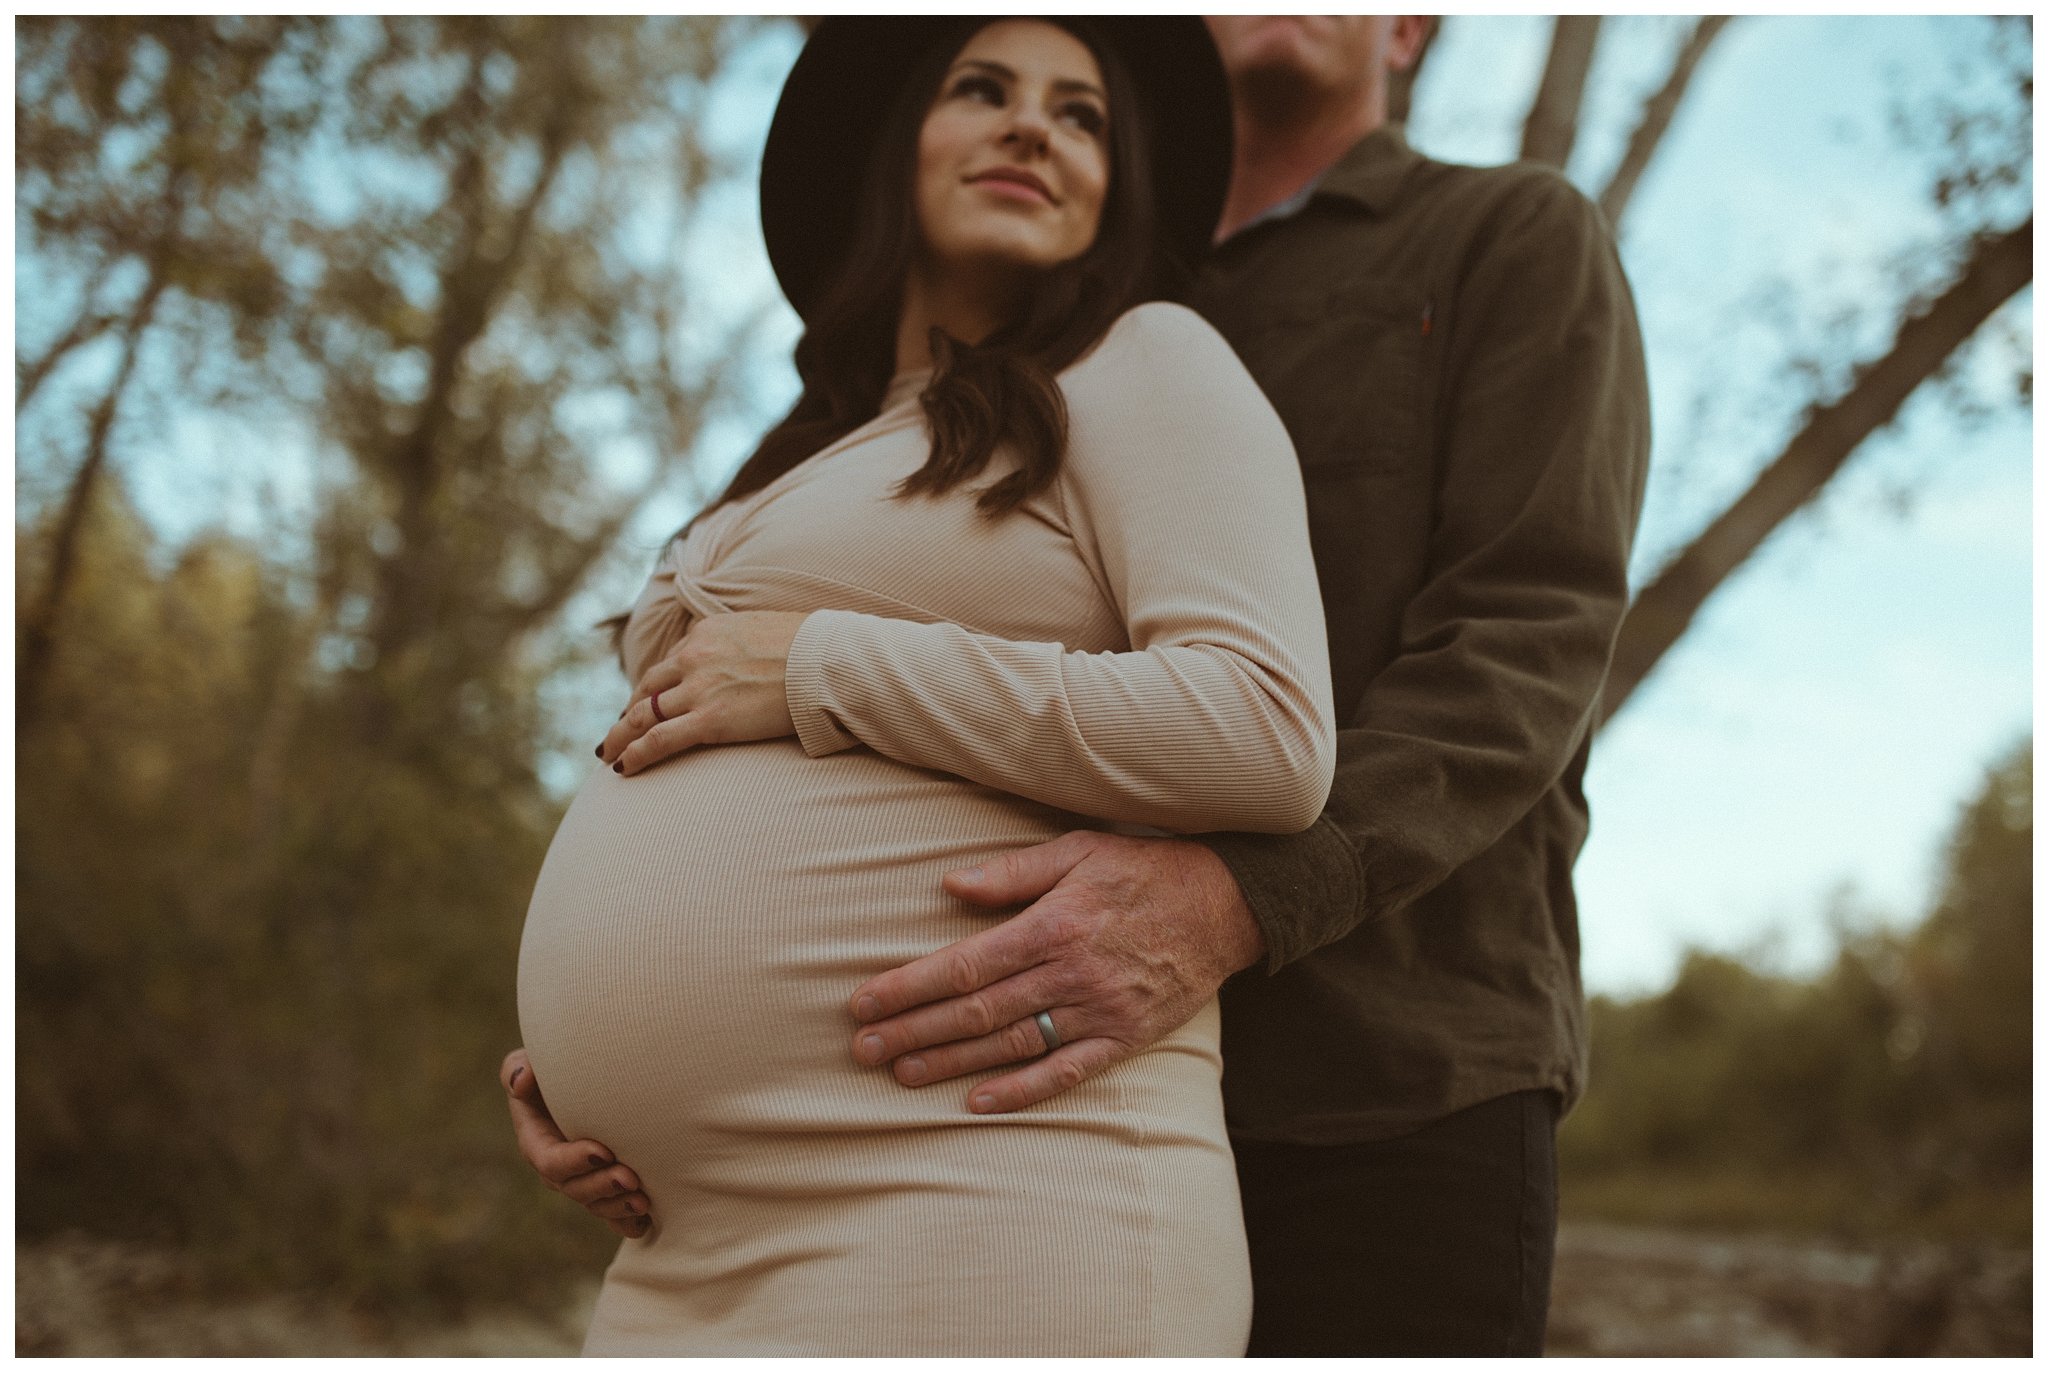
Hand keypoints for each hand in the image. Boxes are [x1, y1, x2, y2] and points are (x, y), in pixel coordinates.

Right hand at [500, 1047, 652, 1238]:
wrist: (592, 1076)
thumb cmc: (560, 1066)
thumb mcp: (535, 1059)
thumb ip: (520, 1067)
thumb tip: (521, 1081)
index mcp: (538, 1141)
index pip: (549, 1161)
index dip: (573, 1161)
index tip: (602, 1150)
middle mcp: (560, 1167)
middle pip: (575, 1189)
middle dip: (602, 1187)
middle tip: (631, 1178)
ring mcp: (584, 1180)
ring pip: (597, 1205)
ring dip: (618, 1206)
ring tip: (644, 1200)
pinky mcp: (608, 1187)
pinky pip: (615, 1215)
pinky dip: (629, 1222)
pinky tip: (647, 1222)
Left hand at [598, 610, 807, 775]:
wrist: (828, 661)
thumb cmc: (816, 648)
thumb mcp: (771, 629)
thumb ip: (748, 642)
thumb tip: (754, 655)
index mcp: (709, 632)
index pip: (672, 660)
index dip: (657, 685)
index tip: (650, 701)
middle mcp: (695, 655)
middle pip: (648, 686)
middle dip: (630, 710)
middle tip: (618, 730)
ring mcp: (700, 687)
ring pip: (644, 713)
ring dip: (621, 735)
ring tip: (609, 753)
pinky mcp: (710, 719)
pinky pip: (659, 739)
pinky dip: (635, 753)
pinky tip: (623, 767)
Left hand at [844, 831, 1267, 1112]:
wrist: (1228, 904)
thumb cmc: (1145, 869)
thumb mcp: (1078, 851)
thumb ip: (1013, 872)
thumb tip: (949, 886)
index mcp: (1052, 925)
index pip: (964, 964)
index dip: (909, 987)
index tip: (864, 1002)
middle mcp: (1071, 973)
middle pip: (976, 1010)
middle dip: (914, 1030)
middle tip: (862, 1049)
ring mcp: (1100, 1010)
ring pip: (1011, 1044)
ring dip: (952, 1063)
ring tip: (901, 1074)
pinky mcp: (1126, 1038)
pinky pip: (1067, 1072)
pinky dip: (1022, 1091)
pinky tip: (978, 1105)